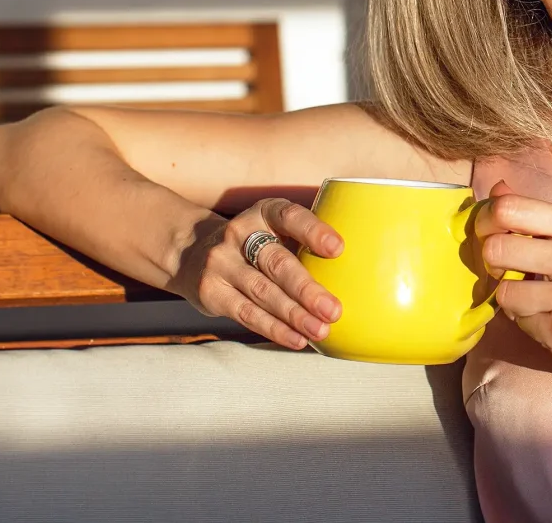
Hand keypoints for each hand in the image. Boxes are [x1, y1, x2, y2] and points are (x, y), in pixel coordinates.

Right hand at [168, 198, 343, 350]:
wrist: (192, 252)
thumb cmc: (255, 243)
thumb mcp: (274, 228)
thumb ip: (305, 241)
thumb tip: (359, 270)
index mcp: (264, 212)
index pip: (289, 216)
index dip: (313, 231)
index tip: (338, 249)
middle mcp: (239, 233)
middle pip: (276, 262)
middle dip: (307, 289)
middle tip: (334, 310)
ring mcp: (221, 262)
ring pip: (262, 292)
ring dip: (294, 315)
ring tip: (321, 330)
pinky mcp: (211, 291)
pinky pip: (247, 313)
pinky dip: (274, 328)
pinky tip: (297, 339)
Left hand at [475, 180, 551, 391]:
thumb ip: (545, 217)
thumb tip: (496, 190)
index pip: (511, 209)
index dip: (488, 219)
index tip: (490, 230)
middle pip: (496, 248)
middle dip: (494, 260)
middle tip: (508, 268)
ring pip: (503, 290)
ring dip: (514, 296)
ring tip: (540, 298)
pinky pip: (520, 322)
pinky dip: (530, 322)